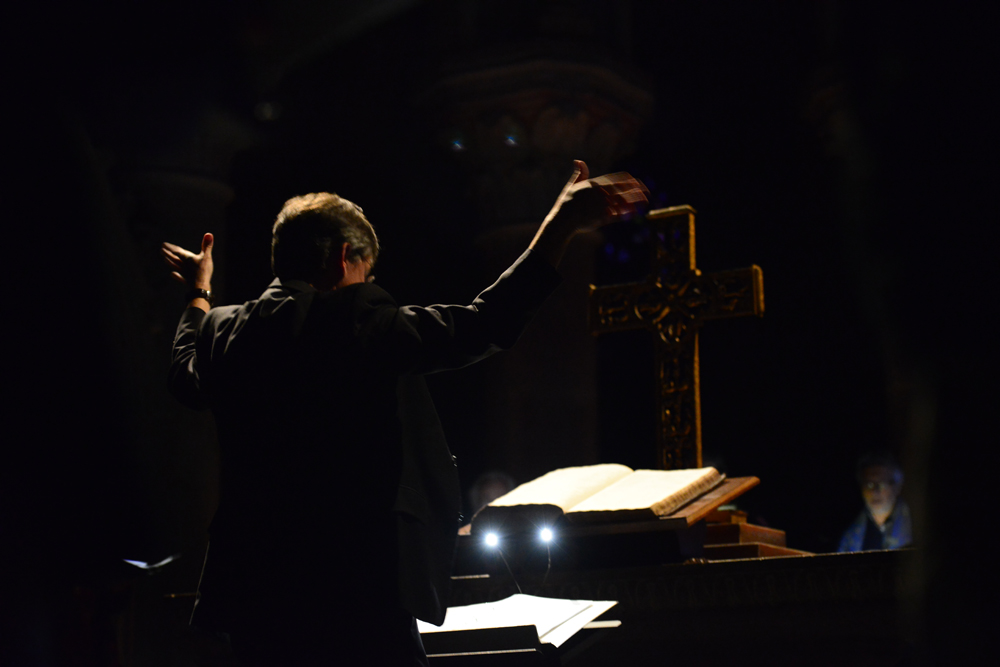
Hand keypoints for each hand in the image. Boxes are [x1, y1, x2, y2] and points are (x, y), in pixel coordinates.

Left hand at [161, 233, 213, 290]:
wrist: (200, 287)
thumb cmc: (203, 271)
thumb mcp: (206, 257)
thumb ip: (207, 246)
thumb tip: (209, 234)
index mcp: (187, 258)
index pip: (177, 251)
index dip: (170, 247)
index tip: (163, 244)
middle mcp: (183, 265)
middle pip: (174, 258)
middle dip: (167, 254)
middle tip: (161, 250)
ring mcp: (184, 273)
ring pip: (175, 266)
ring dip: (170, 262)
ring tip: (165, 260)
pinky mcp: (186, 281)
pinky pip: (179, 277)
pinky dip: (176, 275)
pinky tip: (172, 274)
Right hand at [530, 160, 648, 265]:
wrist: (562, 220)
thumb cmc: (566, 203)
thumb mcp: (572, 185)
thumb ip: (580, 174)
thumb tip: (579, 161)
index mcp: (595, 184)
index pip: (617, 179)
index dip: (630, 180)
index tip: (638, 182)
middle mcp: (600, 194)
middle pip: (623, 189)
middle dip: (637, 190)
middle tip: (648, 191)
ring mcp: (602, 206)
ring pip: (623, 202)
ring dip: (636, 201)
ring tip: (645, 202)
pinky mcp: (602, 218)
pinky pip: (618, 215)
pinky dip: (627, 213)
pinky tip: (635, 212)